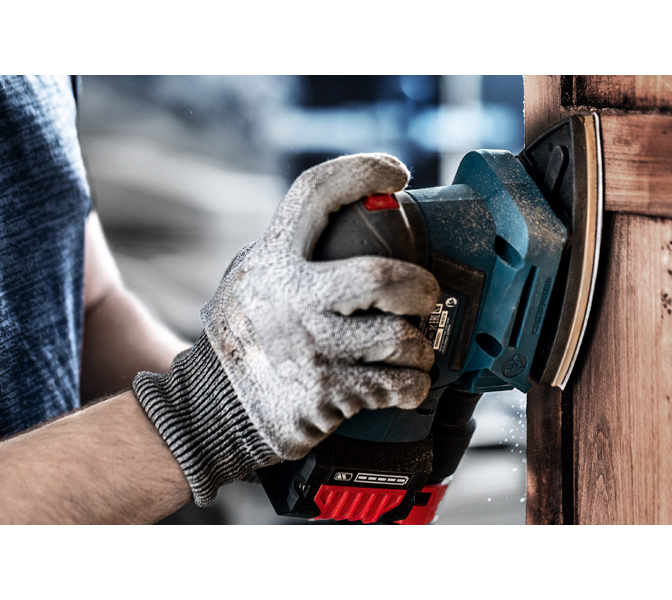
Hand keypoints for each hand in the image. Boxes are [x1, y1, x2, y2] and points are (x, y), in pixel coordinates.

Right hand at [133, 154, 438, 505]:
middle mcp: (292, 300)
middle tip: (424, 294)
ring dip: (419, 348)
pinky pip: (399, 385)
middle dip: (418, 286)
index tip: (397, 172)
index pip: (316, 192)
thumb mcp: (251, 279)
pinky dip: (414, 384)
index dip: (362, 171)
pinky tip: (406, 381)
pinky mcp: (328, 395)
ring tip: (412, 350)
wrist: (212, 408)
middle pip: (381, 278)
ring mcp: (312, 350)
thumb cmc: (248, 335)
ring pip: (399, 339)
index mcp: (273, 260)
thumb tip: (356, 218)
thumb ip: (292, 253)